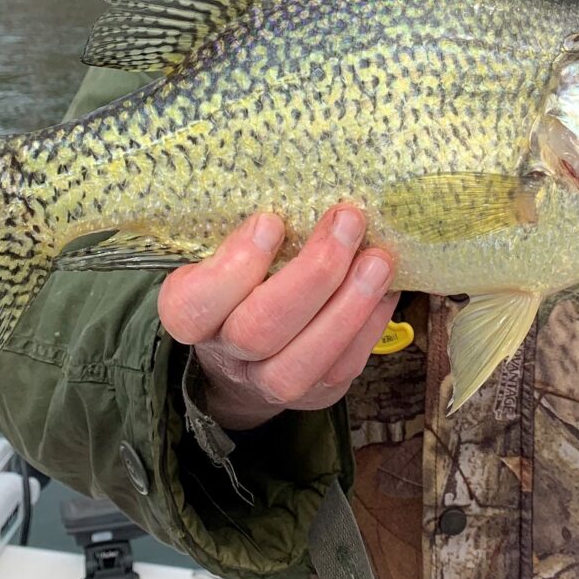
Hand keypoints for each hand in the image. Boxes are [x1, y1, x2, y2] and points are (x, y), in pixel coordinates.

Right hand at [157, 206, 398, 430]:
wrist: (248, 356)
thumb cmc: (241, 283)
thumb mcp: (226, 255)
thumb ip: (249, 232)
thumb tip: (305, 185)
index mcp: (192, 314)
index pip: (193, 305)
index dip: (234, 266)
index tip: (271, 222)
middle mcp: (226, 353)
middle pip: (259, 330)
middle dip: (312, 275)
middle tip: (347, 222)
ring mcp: (268, 381)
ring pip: (304, 361)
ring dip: (349, 304)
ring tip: (378, 258)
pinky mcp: (315, 394)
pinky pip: (343, 366)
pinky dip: (369, 323)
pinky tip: (385, 287)